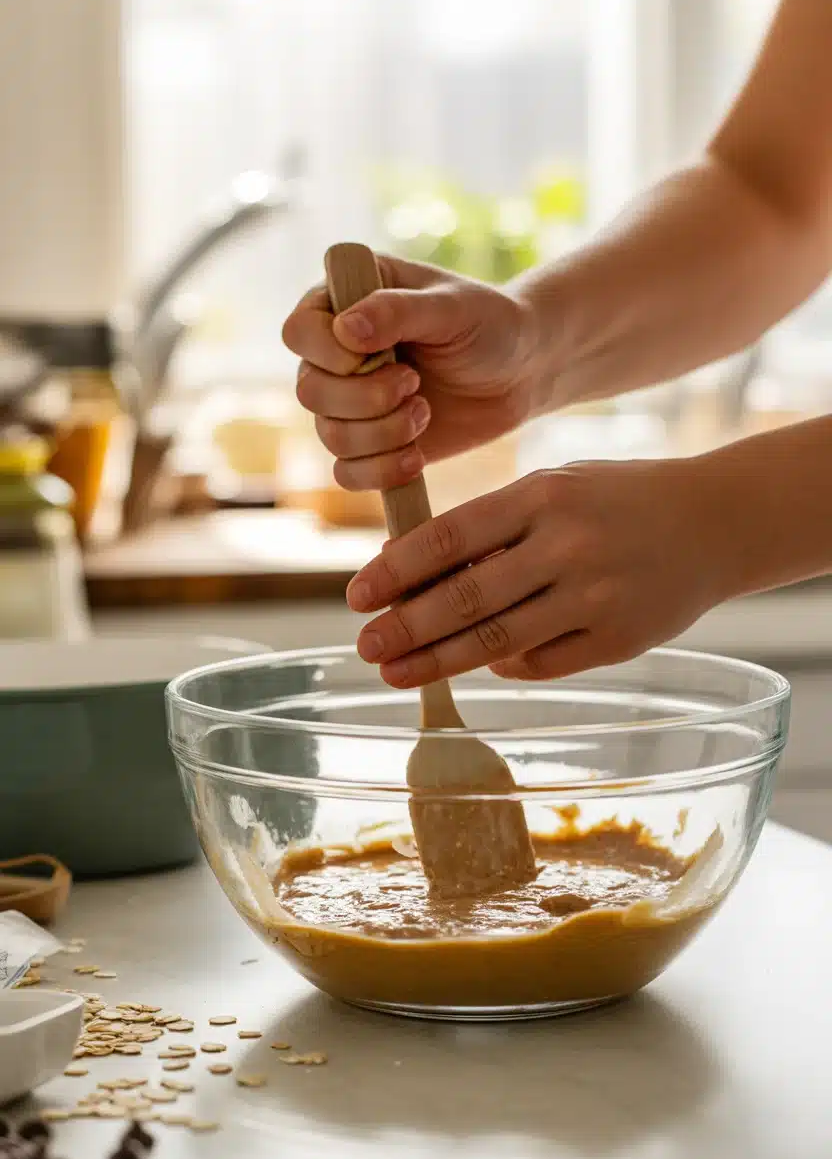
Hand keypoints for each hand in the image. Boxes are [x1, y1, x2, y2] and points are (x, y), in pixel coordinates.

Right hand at [281, 255, 538, 489]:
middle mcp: (336, 356)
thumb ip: (397, 311)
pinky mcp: (371, 447)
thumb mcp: (450, 306)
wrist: (520, 372)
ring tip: (425, 412)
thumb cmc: (487, 324)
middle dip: (365, 398)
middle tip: (414, 383)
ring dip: (382, 434)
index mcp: (344, 304)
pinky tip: (416, 456)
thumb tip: (344, 331)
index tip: (377, 353)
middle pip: (309, 391)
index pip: (298, 332)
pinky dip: (381, 471)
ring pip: (330, 437)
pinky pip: (347, 474)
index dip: (328, 353)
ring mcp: (350, 404)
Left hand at [345, 458, 726, 683]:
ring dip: (437, 661)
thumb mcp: (555, 486)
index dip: (396, 571)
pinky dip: (501, 666)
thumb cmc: (617, 499)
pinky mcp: (617, 641)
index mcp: (543, 496)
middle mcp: (566, 548)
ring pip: (496, 641)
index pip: (449, 538)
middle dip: (404, 627)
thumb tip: (415, 573)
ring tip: (396, 671)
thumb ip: (493, 525)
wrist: (714, 521)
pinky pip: (540, 664)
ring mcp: (594, 599)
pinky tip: (474, 666)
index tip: (359, 595)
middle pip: (465, 599)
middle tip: (366, 645)